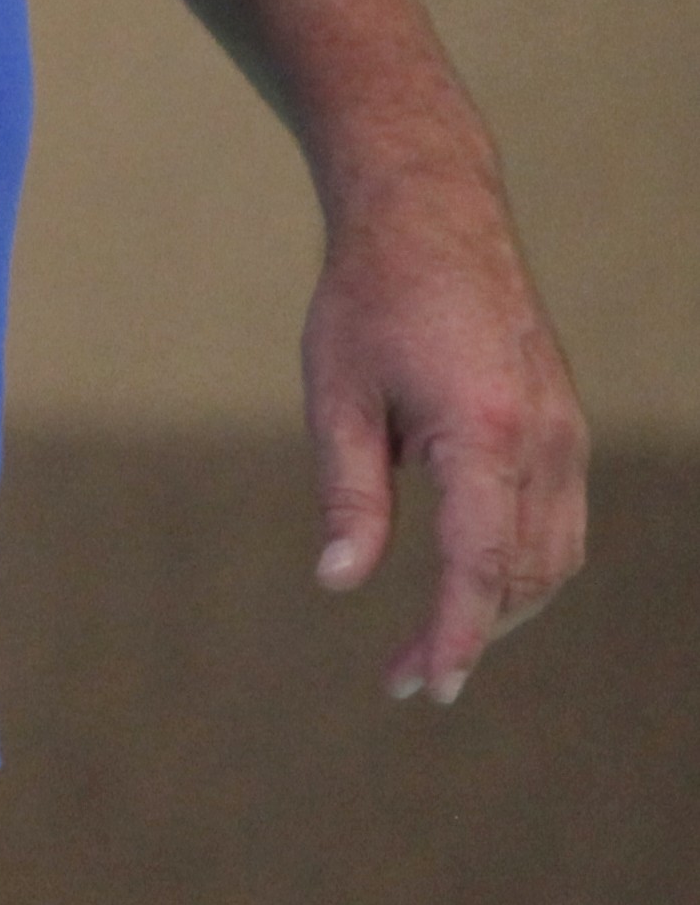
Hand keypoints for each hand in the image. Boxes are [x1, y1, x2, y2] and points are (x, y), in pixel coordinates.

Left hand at [302, 174, 586, 701]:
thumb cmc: (369, 299)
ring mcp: (568, 433)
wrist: (431, 217)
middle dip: (472, 634)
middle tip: (411, 679)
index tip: (427, 687)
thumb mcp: (336, 395)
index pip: (482, 566)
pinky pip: (559, 521)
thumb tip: (339, 582)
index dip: (456, 636)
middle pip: (524, 573)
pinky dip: (523, 567)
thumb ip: (348, 495)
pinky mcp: (567, 427)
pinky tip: (474, 586)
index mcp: (484, 431)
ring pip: (553, 556)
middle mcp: (545, 439)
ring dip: (503, 608)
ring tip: (436, 645)